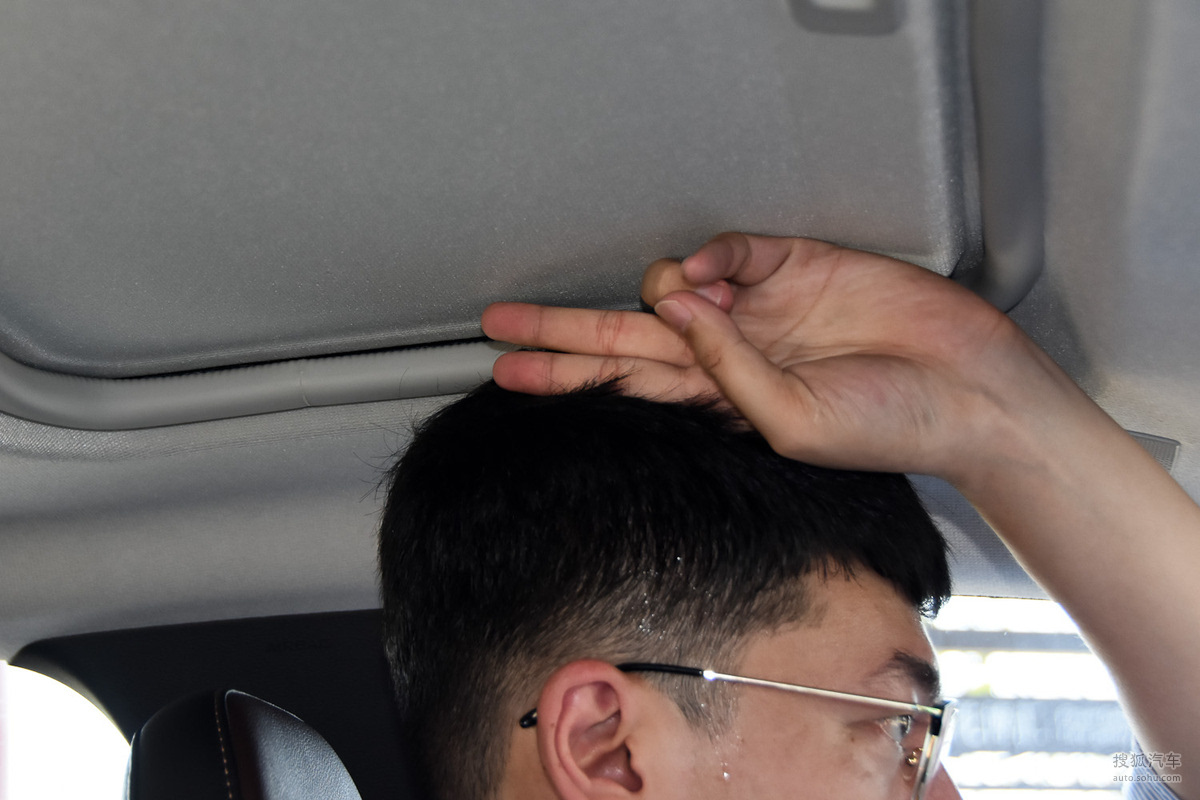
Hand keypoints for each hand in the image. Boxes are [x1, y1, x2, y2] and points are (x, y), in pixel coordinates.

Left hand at [483, 233, 1070, 481]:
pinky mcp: (792, 266)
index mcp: (720, 403)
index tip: (512, 373)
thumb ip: (727, 373)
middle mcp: (727, 355)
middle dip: (561, 331)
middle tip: (501, 325)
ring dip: (662, 291)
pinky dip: (712, 256)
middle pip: (624, 337)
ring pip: (670, 287)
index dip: (567, 376)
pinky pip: (728, 251)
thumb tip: (675, 309)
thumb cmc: (890, 426)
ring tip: (691, 306)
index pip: (625, 386)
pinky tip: (710, 273)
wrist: (966, 389)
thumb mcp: (793, 423)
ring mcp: (757, 310)